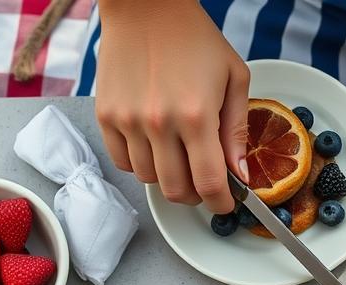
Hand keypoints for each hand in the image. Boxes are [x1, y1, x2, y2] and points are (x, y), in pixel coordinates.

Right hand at [94, 0, 248, 212]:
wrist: (145, 5)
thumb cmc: (195, 37)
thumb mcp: (233, 78)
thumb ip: (236, 130)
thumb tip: (238, 174)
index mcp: (197, 115)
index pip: (208, 183)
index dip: (221, 203)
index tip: (226, 204)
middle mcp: (159, 123)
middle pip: (176, 190)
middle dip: (196, 196)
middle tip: (204, 183)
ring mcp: (128, 121)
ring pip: (148, 180)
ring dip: (168, 178)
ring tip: (179, 157)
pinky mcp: (106, 116)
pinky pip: (123, 162)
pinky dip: (141, 163)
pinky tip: (154, 146)